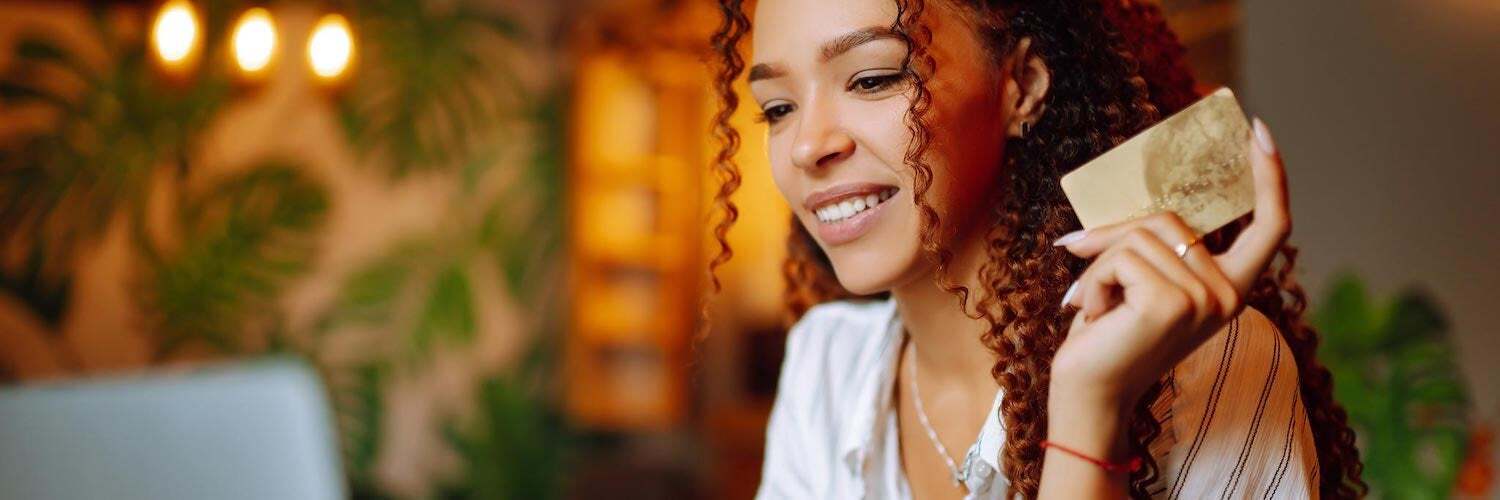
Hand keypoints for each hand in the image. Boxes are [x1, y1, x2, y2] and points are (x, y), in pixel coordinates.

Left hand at [1049, 117, 1290, 411]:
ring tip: (1096, 306)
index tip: (1260, 131)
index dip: (1271, 177)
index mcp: (1230, 288)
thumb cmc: (1107, 338)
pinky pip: (1122, 256)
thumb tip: (1116, 211)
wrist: (1088, 394)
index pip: (1271, 228)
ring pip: (1139, 236)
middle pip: (1171, 219)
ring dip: (1099, 265)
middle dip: (1115, 235)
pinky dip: (1094, 280)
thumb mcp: (1139, 283)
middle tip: (1081, 262)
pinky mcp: (1172, 303)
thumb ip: (1153, 247)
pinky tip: (1095, 315)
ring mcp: (1205, 299)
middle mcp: (1227, 295)